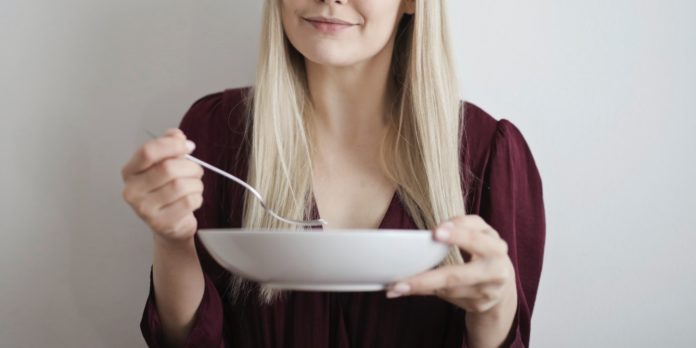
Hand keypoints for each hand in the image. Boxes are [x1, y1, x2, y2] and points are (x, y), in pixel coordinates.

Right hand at [121, 128, 203, 242]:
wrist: (170, 225)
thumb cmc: (167, 191)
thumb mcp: (165, 164)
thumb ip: (169, 146)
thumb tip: (177, 136)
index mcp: (130, 171)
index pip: (148, 151)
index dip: (172, 145)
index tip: (188, 146)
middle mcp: (132, 191)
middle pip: (168, 168)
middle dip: (190, 167)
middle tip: (196, 170)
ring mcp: (144, 209)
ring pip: (181, 185)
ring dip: (196, 183)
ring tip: (195, 186)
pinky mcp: (160, 223)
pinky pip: (188, 202)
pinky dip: (197, 197)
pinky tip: (192, 199)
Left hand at [386, 215, 515, 313]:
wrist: (503, 281)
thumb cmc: (485, 249)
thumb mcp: (482, 232)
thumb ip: (463, 225)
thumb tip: (434, 233)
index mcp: (496, 249)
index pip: (476, 240)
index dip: (457, 235)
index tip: (435, 232)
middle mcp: (494, 273)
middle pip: (456, 276)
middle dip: (427, 279)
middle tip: (399, 281)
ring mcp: (486, 293)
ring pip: (447, 290)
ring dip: (419, 288)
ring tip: (395, 287)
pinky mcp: (477, 305)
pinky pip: (447, 297)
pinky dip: (427, 292)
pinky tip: (409, 290)